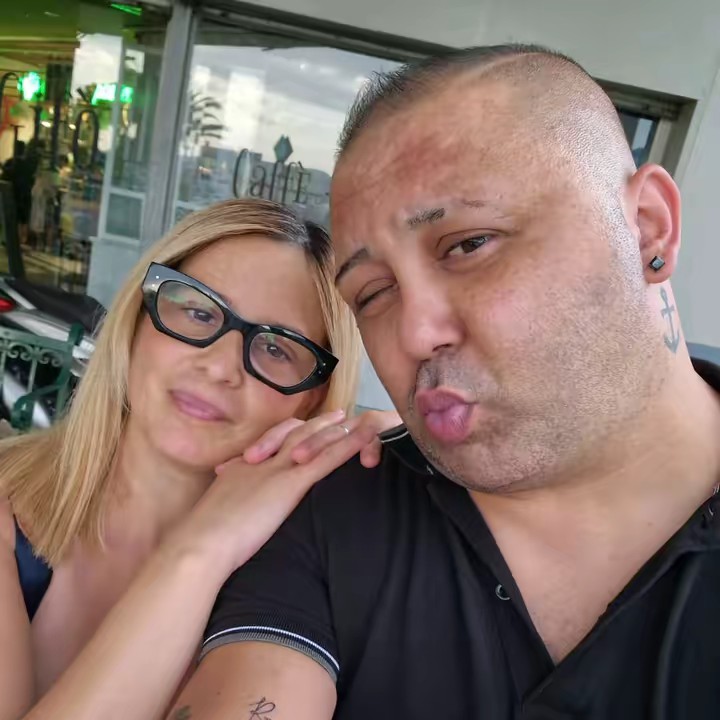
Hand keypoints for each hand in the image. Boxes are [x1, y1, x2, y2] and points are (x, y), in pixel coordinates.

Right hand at [177, 410, 376, 573]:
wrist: (203, 541)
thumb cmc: (206, 536)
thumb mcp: (218, 511)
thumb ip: (231, 501)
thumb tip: (231, 504)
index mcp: (245, 468)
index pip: (272, 443)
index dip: (291, 433)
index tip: (305, 428)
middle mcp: (263, 462)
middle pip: (293, 433)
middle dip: (316, 424)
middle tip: (337, 415)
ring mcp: (278, 470)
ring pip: (313, 440)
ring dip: (335, 429)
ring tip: (354, 421)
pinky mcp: (292, 484)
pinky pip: (326, 460)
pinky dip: (347, 448)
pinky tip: (362, 441)